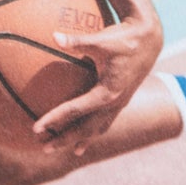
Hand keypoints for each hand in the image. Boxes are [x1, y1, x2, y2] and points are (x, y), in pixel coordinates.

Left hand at [33, 8, 163, 156]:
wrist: (149, 40)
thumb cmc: (122, 39)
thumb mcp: (101, 39)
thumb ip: (77, 41)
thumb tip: (54, 36)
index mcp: (108, 92)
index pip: (75, 110)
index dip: (54, 119)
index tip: (36, 128)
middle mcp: (114, 103)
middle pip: (86, 129)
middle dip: (65, 139)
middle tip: (44, 148)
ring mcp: (119, 104)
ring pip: (97, 129)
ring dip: (78, 139)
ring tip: (61, 148)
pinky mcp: (121, 101)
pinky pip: (104, 122)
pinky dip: (91, 131)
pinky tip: (81, 136)